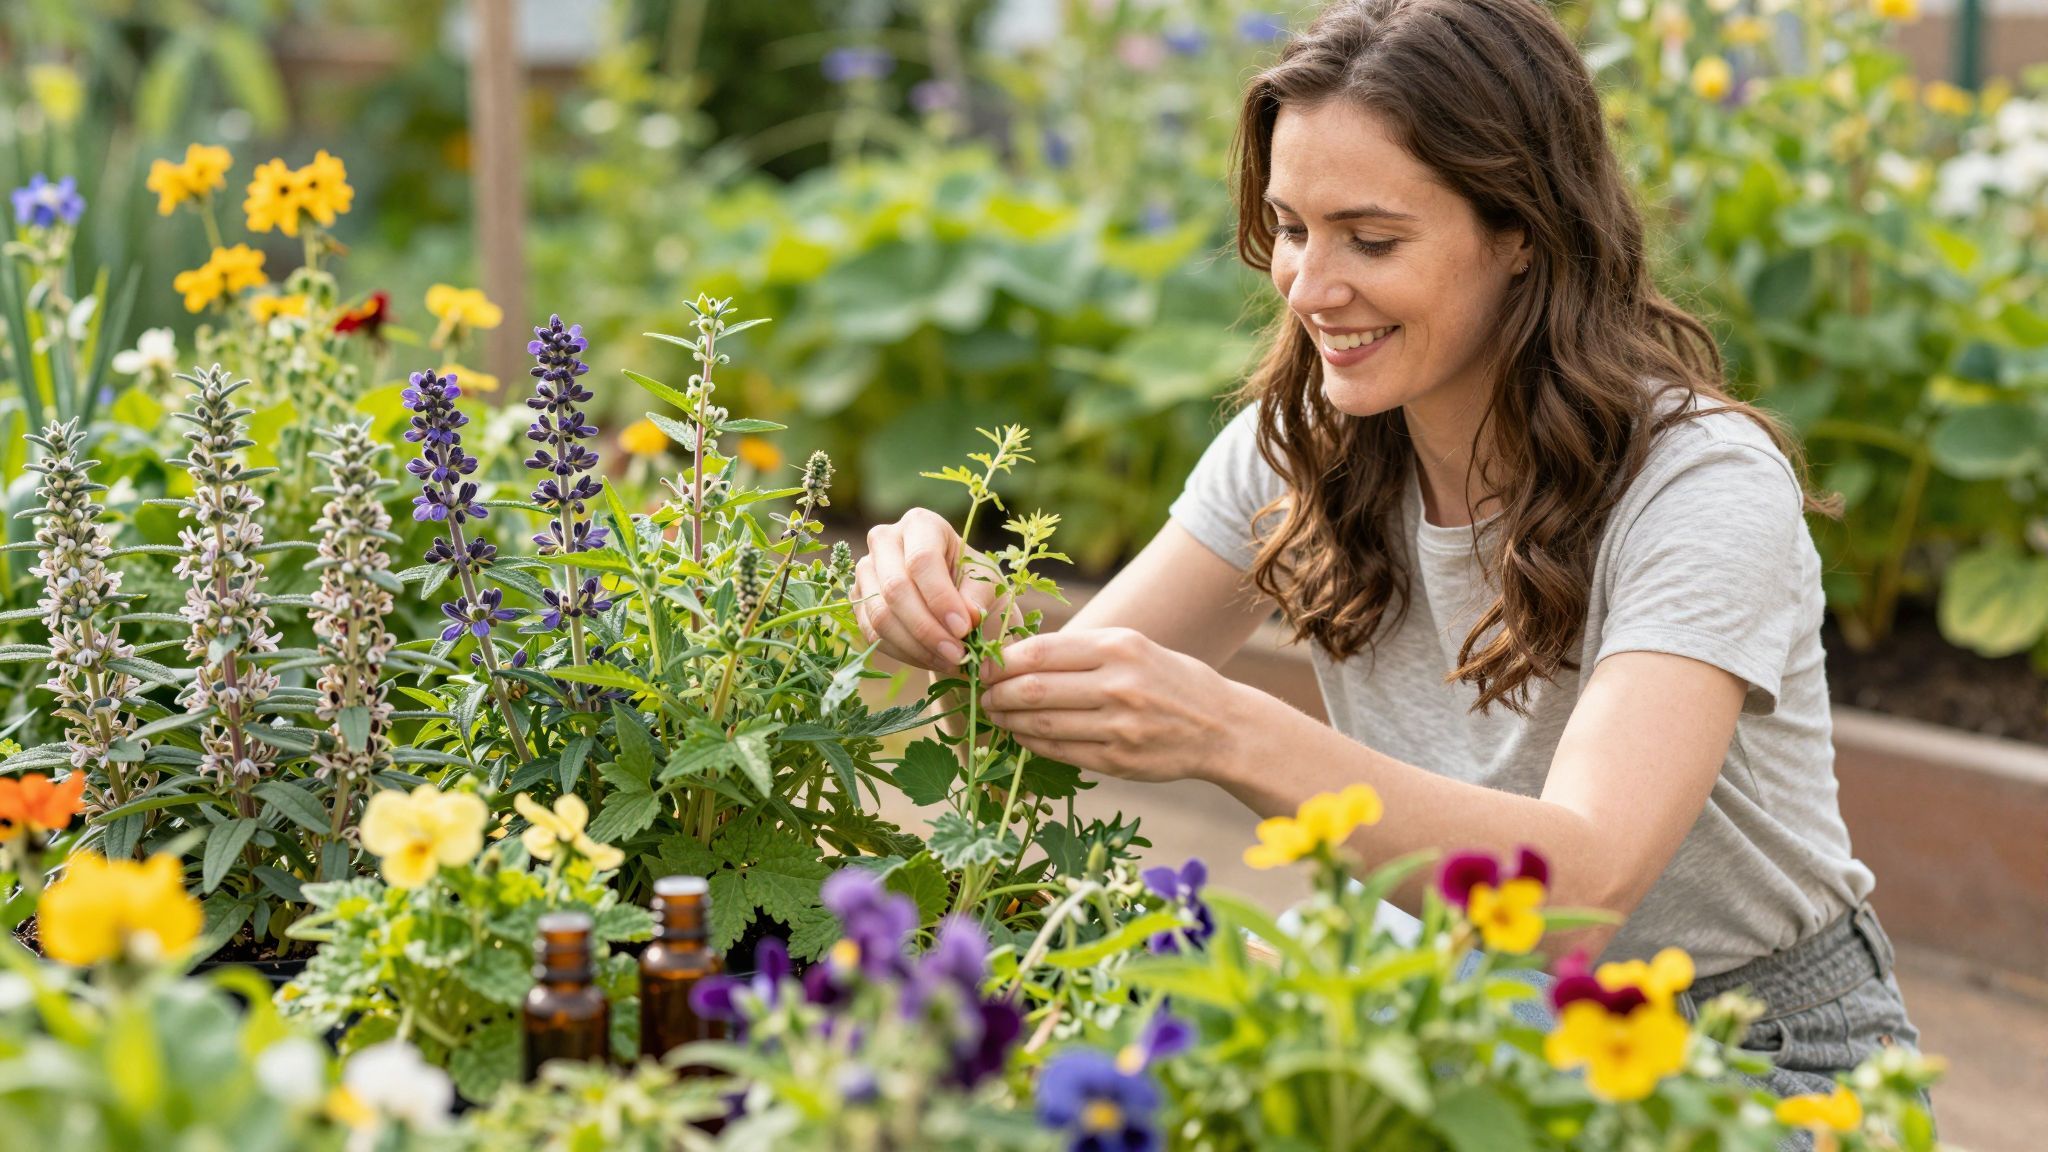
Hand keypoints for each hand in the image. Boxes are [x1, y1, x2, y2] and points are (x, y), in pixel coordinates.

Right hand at [852, 508, 1000, 672]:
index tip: (964, 629)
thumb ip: (977, 597)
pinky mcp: (857, 601)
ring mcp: (865, 571)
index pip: (922, 560)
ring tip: (950, 660)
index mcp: (921, 524)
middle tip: (958, 655)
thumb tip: (968, 617)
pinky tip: (932, 659)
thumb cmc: (973, 585)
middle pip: (896, 588)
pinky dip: (905, 653)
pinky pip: (873, 634)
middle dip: (928, 629)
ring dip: (917, 647)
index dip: (941, 598)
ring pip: (880, 615)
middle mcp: (885, 540)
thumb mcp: (987, 584)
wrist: (953, 601)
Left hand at [978, 628, 1246, 783]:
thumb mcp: (1134, 647)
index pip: (1041, 651)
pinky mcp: (1118, 760)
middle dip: (997, 693)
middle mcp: (1119, 684)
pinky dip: (1032, 742)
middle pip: (1034, 689)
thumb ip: (1083, 651)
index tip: (983, 665)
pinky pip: (1060, 751)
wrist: (1221, 727)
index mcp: (1119, 647)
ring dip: (1009, 720)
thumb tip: (1018, 656)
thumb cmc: (1169, 679)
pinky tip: (1022, 735)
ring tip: (996, 714)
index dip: (1001, 661)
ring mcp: (1119, 726)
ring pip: (1042, 723)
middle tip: (983, 694)